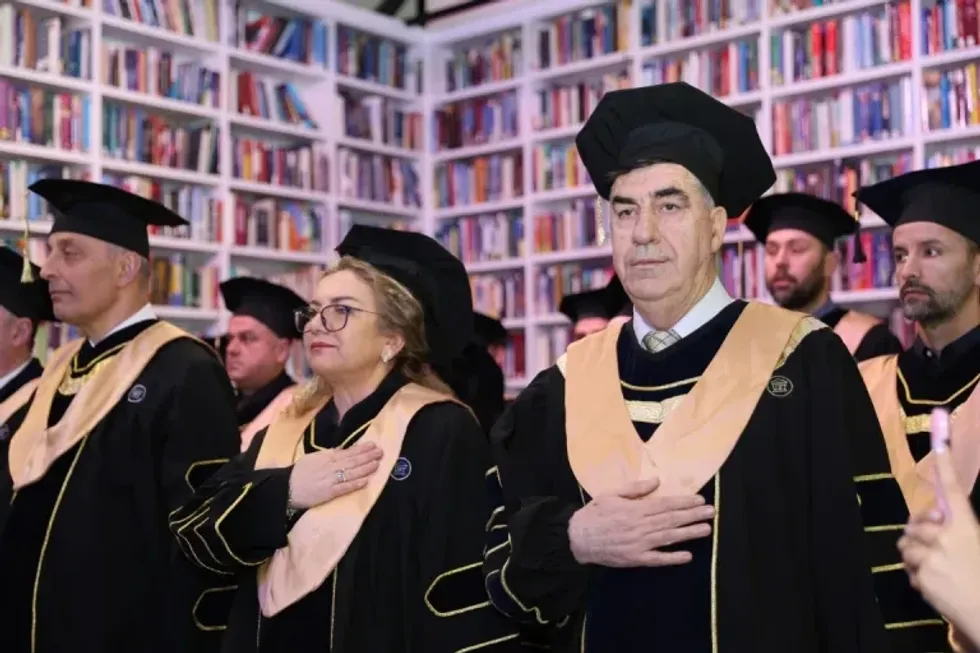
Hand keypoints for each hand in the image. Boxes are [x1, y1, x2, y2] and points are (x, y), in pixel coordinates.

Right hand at [288, 442, 382, 509]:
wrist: (286, 489)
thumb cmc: (298, 473)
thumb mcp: (312, 458)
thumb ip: (327, 454)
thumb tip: (341, 449)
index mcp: (325, 457)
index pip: (347, 452)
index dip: (361, 449)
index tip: (373, 445)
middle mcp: (329, 467)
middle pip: (352, 461)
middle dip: (367, 456)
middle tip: (381, 452)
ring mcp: (330, 480)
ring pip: (351, 473)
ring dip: (365, 468)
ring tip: (377, 464)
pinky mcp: (329, 493)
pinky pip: (345, 488)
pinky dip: (356, 484)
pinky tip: (366, 480)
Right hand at [567, 477, 713, 567]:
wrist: (577, 538)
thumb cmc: (595, 514)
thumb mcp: (611, 494)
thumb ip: (635, 489)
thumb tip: (656, 481)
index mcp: (635, 509)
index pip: (665, 504)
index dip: (684, 502)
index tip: (699, 500)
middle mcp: (640, 526)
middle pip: (671, 519)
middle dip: (692, 515)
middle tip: (711, 512)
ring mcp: (639, 544)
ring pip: (668, 537)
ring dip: (689, 533)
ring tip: (706, 529)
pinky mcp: (636, 559)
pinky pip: (657, 559)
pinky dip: (672, 558)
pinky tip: (687, 556)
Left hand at [898, 445, 979, 644]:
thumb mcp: (976, 545)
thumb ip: (957, 530)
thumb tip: (936, 515)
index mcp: (967, 526)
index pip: (953, 486)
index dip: (944, 459)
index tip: (938, 426)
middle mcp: (948, 536)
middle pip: (915, 523)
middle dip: (920, 533)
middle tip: (936, 548)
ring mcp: (934, 556)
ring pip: (907, 546)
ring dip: (917, 556)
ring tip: (939, 570)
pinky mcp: (923, 576)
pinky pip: (909, 569)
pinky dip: (919, 577)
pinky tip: (937, 587)